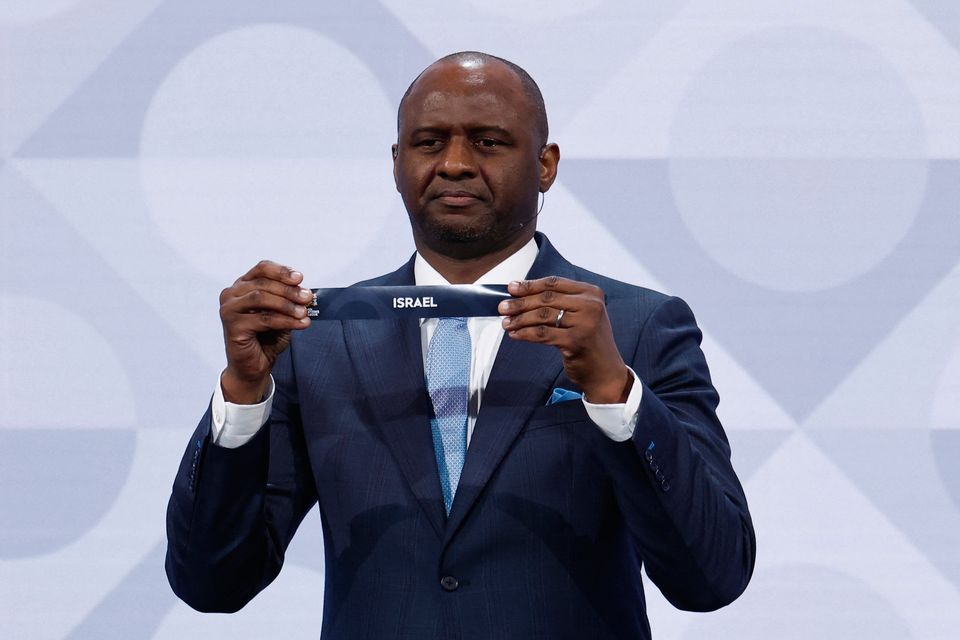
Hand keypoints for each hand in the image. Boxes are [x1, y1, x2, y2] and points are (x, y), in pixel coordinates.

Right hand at [219, 260, 312, 403]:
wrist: (254, 366)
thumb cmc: (265, 338)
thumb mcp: (281, 314)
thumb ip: (288, 301)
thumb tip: (305, 293)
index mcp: (242, 286)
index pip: (262, 269)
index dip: (282, 271)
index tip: (299, 278)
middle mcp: (231, 295)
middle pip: (263, 283)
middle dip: (289, 290)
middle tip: (307, 297)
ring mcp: (229, 310)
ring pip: (261, 298)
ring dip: (286, 304)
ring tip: (304, 312)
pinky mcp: (233, 327)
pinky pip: (263, 319)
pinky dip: (285, 320)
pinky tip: (299, 323)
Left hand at [498, 276, 631, 403]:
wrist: (606, 372)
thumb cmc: (589, 343)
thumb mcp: (581, 316)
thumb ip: (559, 304)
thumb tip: (523, 296)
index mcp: (591, 293)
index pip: (555, 283)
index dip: (530, 285)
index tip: (512, 287)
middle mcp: (590, 305)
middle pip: (546, 298)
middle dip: (520, 302)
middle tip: (503, 306)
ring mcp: (585, 323)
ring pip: (543, 315)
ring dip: (520, 319)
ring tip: (506, 322)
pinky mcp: (576, 341)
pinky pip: (543, 333)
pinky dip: (525, 333)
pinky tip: (515, 335)